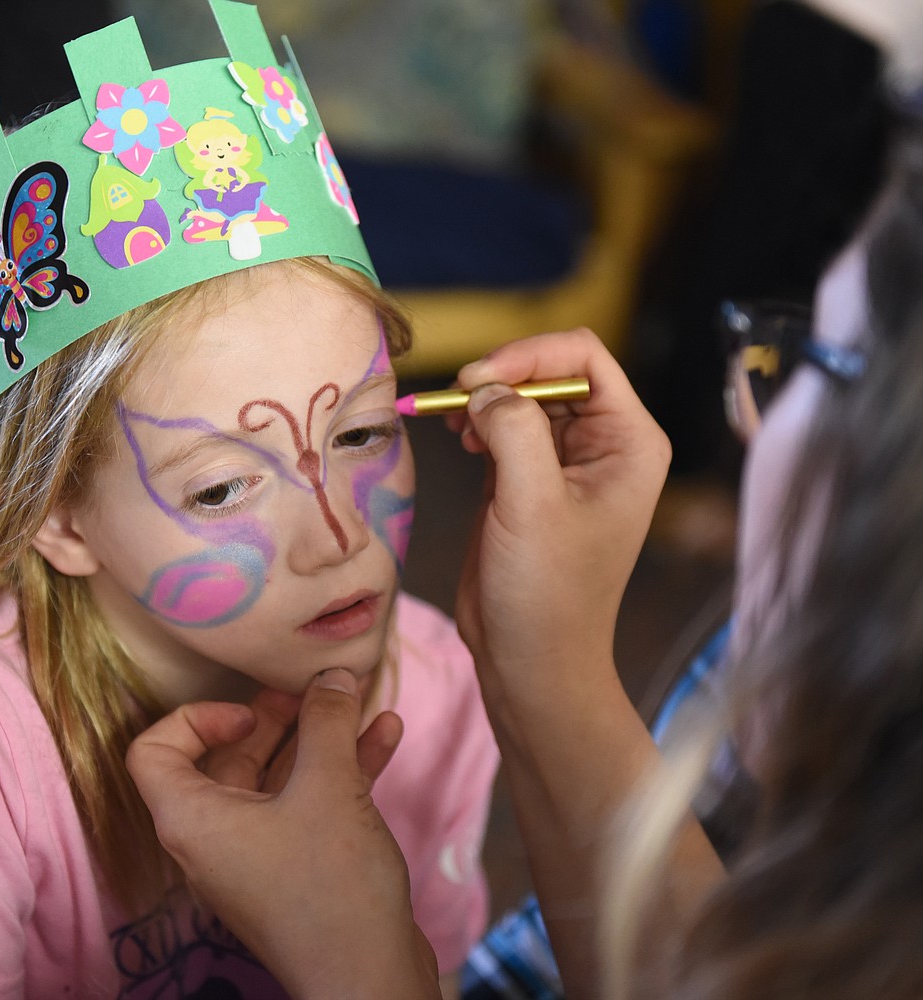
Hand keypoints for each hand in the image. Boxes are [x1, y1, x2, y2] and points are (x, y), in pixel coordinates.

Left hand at [126, 670, 440, 999]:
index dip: (195, 718)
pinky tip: (385, 736)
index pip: (153, 751)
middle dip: (277, 717)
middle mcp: (215, 838)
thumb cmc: (329, 887)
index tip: (248, 715)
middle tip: (315, 690)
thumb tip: (329, 676)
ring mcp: (258, 856)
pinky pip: (309, 804)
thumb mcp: (327, 786)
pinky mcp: (297, 870)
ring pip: (279, 778)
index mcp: (192, 819)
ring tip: (357, 700)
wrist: (368, 980)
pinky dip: (341, 770)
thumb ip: (325, 721)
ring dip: (320, 737)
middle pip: (229, 758)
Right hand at [452, 330, 670, 731]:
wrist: (529, 659)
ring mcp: (562, 463)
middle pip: (549, 371)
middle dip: (500, 378)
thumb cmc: (547, 594)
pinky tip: (458, 440)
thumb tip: (483, 388)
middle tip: (454, 400)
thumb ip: (513, 431)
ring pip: (520, 397)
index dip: (529, 355)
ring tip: (455, 425)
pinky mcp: (525, 481)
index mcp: (629, 442)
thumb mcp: (532, 505)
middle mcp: (603, 445)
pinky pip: (500, 428)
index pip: (584, 358)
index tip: (476, 380)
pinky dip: (474, 424)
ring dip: (483, 400)